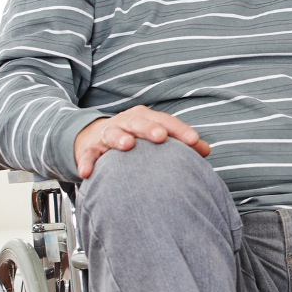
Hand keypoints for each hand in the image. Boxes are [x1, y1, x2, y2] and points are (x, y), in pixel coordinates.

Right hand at [74, 105, 209, 179]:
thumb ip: (179, 142)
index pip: (166, 121)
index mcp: (146, 118)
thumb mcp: (154, 135)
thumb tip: (205, 150)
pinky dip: (86, 162)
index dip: (180, 130)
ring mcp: (107, 133)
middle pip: (140, 122)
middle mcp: (127, 122)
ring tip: (127, 145)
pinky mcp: (88, 148)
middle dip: (151, 128)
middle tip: (161, 137)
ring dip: (119, 138)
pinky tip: (88, 173)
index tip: (194, 142)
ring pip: (113, 132)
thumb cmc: (133, 136)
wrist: (93, 135)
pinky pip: (87, 155)